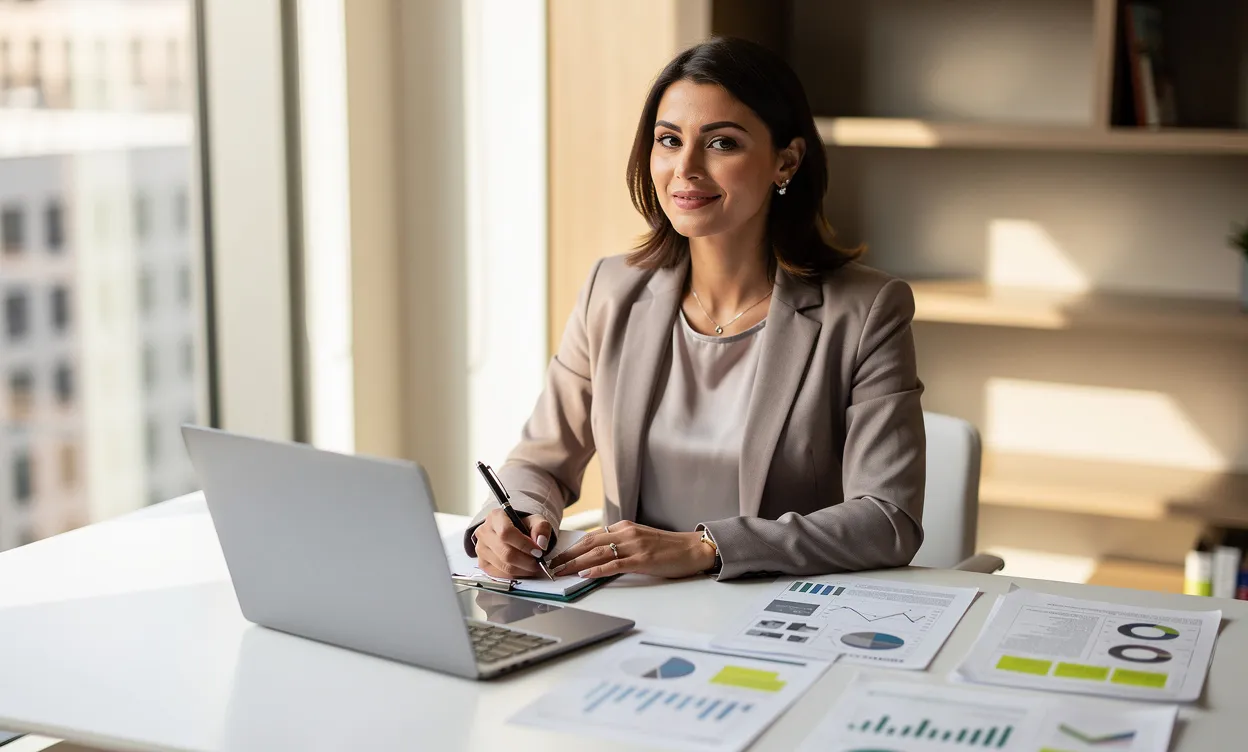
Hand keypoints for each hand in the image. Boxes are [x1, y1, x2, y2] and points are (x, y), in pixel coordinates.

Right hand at [473, 509, 553, 579]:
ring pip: (503, 566)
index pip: (506, 533)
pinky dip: (515, 575)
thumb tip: (541, 543)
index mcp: (495, 517)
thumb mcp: (535, 520)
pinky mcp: (482, 563)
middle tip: (539, 562)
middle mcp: (484, 532)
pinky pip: (500, 575)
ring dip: (523, 570)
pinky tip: (523, 569)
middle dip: (526, 561)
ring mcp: (481, 549)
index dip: (524, 544)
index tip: (538, 551)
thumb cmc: (522, 526)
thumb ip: (541, 528)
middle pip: (505, 553)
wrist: (511, 533)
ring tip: (534, 566)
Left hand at [548, 520, 715, 579]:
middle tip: (550, 565)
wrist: (693, 549)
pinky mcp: (642, 560)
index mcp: (624, 527)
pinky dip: (597, 570)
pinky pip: (614, 564)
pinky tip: (585, 574)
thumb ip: (621, 544)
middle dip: (567, 555)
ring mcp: (634, 546)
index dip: (572, 547)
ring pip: (597, 554)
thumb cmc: (668, 548)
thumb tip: (599, 556)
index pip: (591, 537)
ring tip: (560, 571)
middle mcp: (626, 533)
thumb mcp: (641, 539)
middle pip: (589, 544)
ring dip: (575, 563)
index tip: (558, 556)